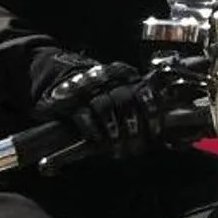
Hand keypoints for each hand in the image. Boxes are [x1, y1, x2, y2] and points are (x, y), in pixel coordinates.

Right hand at [38, 59, 158, 160]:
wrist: (60, 85)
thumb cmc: (98, 94)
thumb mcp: (119, 90)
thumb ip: (137, 103)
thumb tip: (156, 130)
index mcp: (124, 74)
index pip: (143, 90)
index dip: (151, 112)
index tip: (154, 131)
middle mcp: (106, 78)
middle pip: (125, 99)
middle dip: (132, 124)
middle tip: (136, 143)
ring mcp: (86, 88)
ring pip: (105, 107)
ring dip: (113, 129)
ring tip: (117, 144)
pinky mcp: (68, 100)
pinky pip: (83, 115)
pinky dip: (92, 130)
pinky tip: (98, 140)